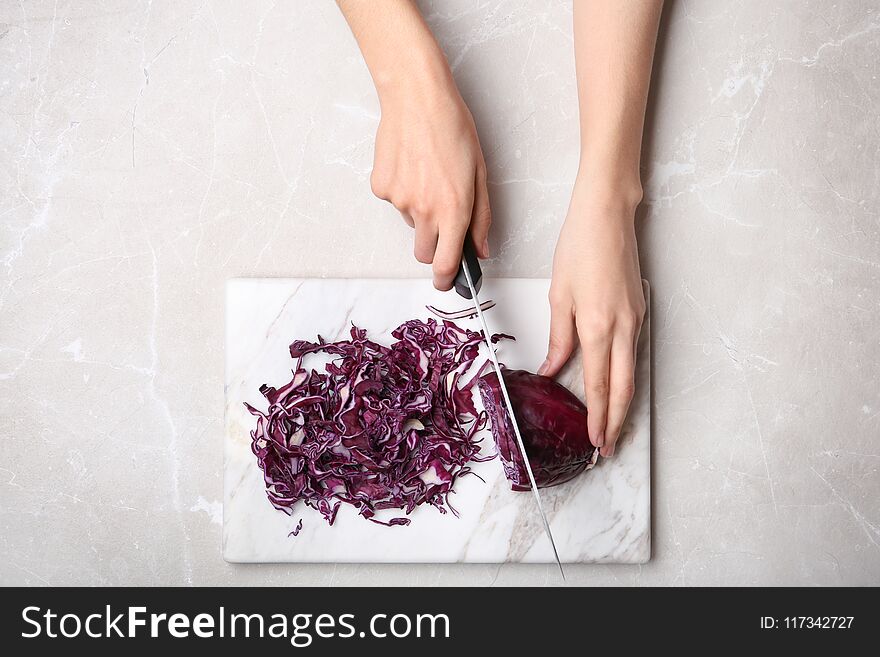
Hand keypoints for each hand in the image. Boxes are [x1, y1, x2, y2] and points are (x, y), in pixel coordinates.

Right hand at [369, 70, 490, 289]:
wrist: (417, 98)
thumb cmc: (452, 128)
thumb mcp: (479, 172)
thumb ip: (482, 217)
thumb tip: (479, 249)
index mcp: (454, 209)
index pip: (446, 263)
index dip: (446, 279)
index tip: (447, 282)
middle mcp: (425, 210)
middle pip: (424, 252)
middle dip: (434, 246)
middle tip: (442, 219)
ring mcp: (399, 200)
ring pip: (411, 223)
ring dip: (420, 211)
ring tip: (428, 175)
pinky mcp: (381, 188)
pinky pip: (395, 201)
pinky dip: (403, 191)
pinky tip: (411, 165)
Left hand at [539, 180, 644, 457]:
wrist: (608, 217)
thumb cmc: (579, 250)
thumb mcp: (559, 297)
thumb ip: (560, 339)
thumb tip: (552, 370)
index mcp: (599, 327)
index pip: (600, 385)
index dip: (599, 417)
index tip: (596, 441)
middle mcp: (624, 328)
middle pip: (624, 388)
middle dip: (618, 422)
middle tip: (608, 447)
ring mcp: (636, 320)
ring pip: (632, 373)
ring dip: (623, 403)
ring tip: (613, 426)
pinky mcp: (640, 311)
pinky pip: (633, 353)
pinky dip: (625, 377)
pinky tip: (617, 386)